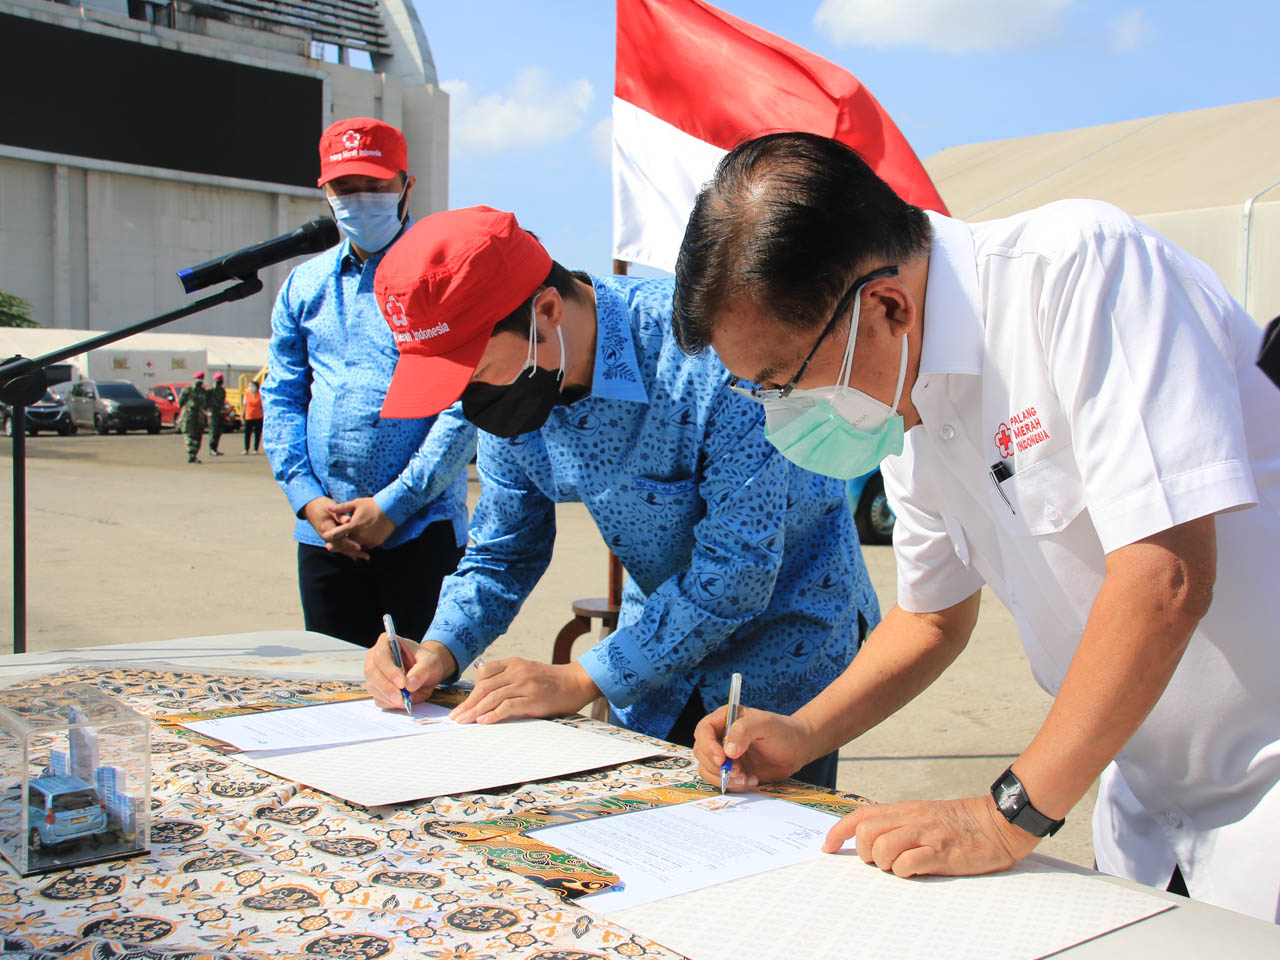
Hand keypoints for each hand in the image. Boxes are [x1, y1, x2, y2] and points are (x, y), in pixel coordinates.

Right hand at [302, 497, 363, 558]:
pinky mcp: (331, 538)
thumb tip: (348, 520)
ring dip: (353, 553)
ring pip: (342, 548)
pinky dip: (349, 550)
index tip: (359, 547)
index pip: (339, 539)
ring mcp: (329, 539)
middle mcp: (327, 537)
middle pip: (342, 547)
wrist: (311, 507)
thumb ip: (339, 515)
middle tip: (366, 556)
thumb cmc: (322, 506)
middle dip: (354, 551)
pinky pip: (341, 546)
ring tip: (366, 557)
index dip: (349, 543)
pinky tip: (358, 555)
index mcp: (326, 530)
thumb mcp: (330, 508)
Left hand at [323, 497, 395, 554]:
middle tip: (329, 547)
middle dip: (337, 545)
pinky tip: (357, 544)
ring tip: (343, 546)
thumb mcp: (356, 503)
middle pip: (345, 544)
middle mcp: (360, 535)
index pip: (337, 534)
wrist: (392, 509)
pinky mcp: (376, 543)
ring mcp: (368, 540)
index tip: (325, 537)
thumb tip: (329, 508)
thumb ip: (341, 508)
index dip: (329, 536)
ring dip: (349, 546)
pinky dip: (361, 546)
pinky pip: (365, 547)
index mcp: (353, 525)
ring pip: (355, 547)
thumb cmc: (372, 505)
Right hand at [364, 634, 457, 709]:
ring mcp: (373, 673)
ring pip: (372, 686)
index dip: (389, 670)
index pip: (380, 655)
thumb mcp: (430, 663)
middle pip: (372, 672)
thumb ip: (422, 671)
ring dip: (388, 697)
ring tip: (405, 700)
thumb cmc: (426, 662)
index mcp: (386, 642)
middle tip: (402, 698)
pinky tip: (401, 702)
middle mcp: (375, 657)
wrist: (426, 673)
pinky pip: (377, 698)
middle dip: (386, 687)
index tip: (402, 683)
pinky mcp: (376, 688)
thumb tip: (409, 684)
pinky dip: (389, 703)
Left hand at [450, 659, 600, 723]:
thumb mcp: (528, 671)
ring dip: (474, 711)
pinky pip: (507, 707)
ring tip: (464, 722)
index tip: (464, 704)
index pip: (484, 673)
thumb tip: (488, 696)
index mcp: (515, 663)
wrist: (577, 682)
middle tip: (456, 717)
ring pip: (492, 697)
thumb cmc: (552, 681)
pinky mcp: (533, 699)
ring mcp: (525, 685)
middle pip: (484, 687)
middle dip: (467, 703)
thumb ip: (510, 678)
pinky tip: (483, 722)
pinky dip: (493, 715)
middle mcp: (517, 671)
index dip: (471, 689)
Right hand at [692, 705, 813, 790]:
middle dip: (717, 767)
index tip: (722, 759)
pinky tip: (751, 781)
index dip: (708, 746)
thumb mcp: (765, 724)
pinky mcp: (732, 770)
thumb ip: (744, 730)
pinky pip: (722, 781)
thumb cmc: (783, 731)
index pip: (704, 731)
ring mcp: (725, 755)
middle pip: (702, 753)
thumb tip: (728, 750)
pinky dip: (734, 785)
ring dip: (725, 778)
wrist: (796, 750)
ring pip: (708, 770)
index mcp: (724, 719)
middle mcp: (720, 737)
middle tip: (738, 772)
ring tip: (746, 779)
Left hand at [820, 795, 1040, 877]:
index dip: (839, 831)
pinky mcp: (941, 853)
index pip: (860, 815)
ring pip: (883, 848)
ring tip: (900, 867)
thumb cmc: (961, 824)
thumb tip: (869, 839)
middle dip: (865, 853)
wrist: (998, 824)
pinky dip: (905, 872)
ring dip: (885, 864)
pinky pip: (908, 864)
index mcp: (904, 810)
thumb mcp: (924, 816)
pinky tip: (916, 871)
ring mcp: (925, 835)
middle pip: (866, 832)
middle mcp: (911, 819)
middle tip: (880, 862)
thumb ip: (899, 823)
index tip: (828, 846)